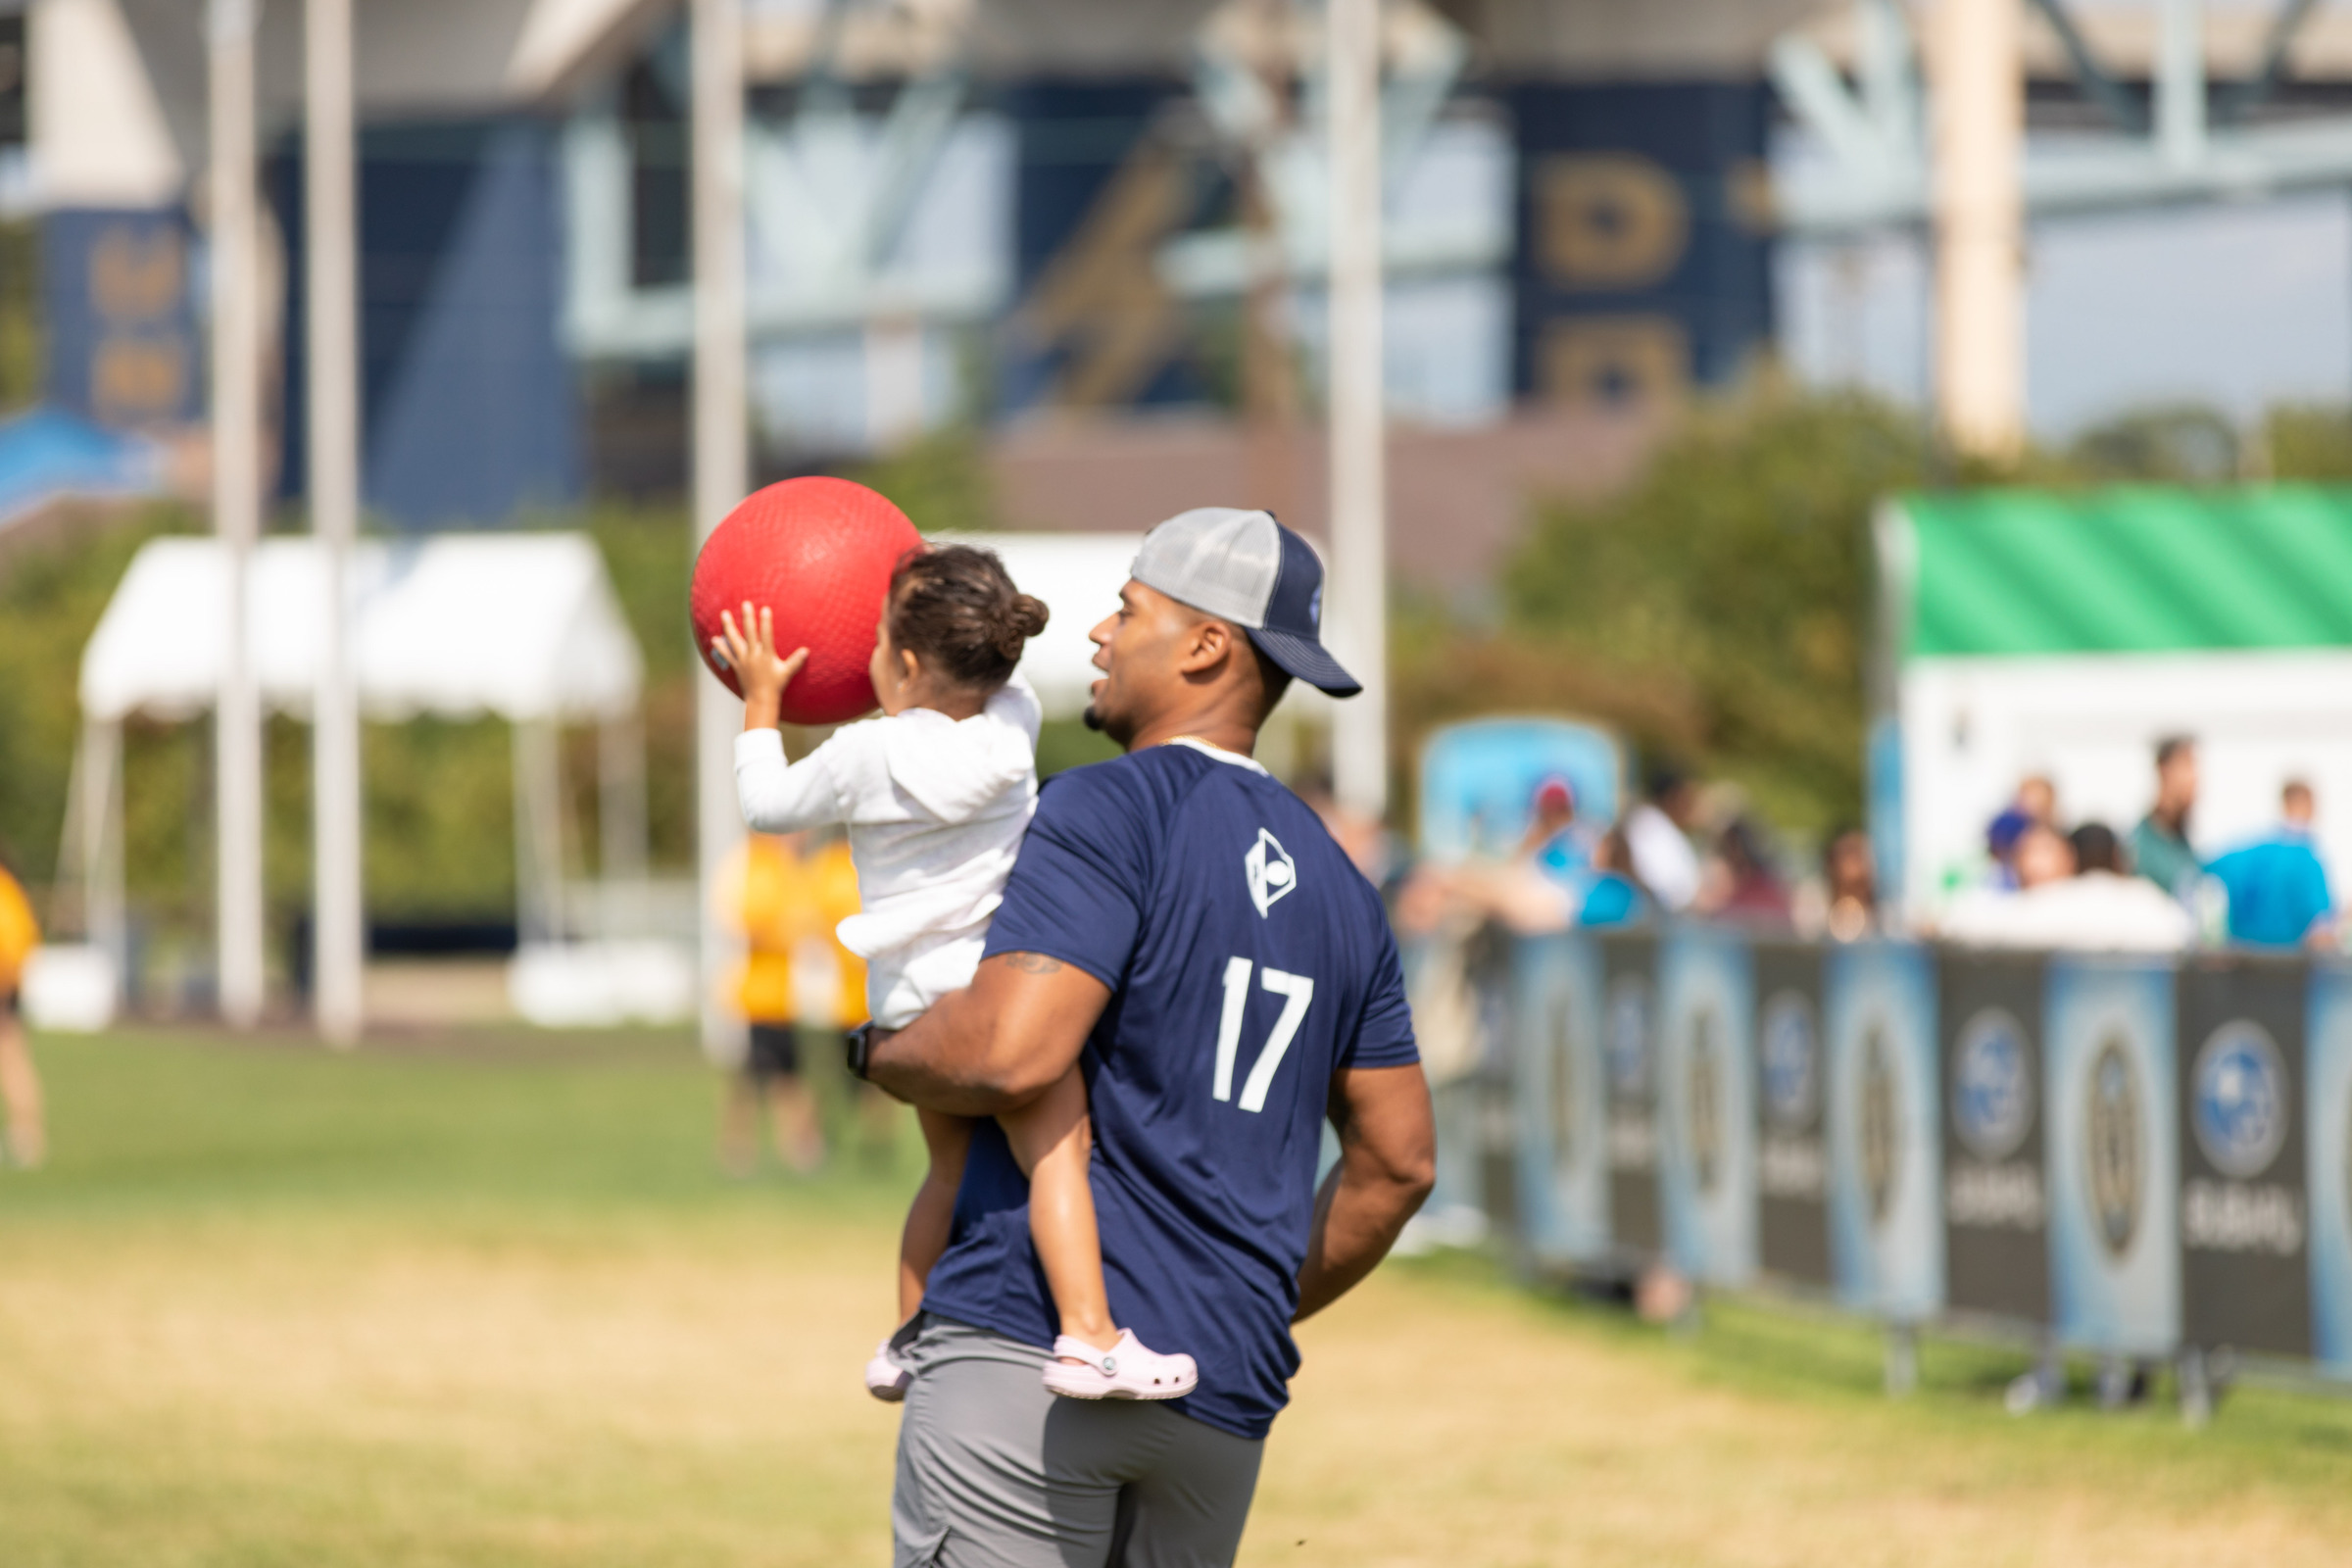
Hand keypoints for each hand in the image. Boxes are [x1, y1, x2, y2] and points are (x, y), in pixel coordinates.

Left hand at [715, 602, 808, 730]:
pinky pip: (727, 654)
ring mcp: (743, 660)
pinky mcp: (737, 666)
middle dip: (747, 617)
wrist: (760, 700)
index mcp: (766, 655)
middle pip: (749, 632)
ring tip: (724, 613)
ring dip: (728, 626)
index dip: (766, 622)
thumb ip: (796, 661)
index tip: (765, 609)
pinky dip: (720, 647)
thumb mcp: (787, 672)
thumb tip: (806, 651)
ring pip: (734, 640)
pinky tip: (714, 638)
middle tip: (745, 603)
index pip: (766, 635)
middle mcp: (753, 655)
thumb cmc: (776, 685)